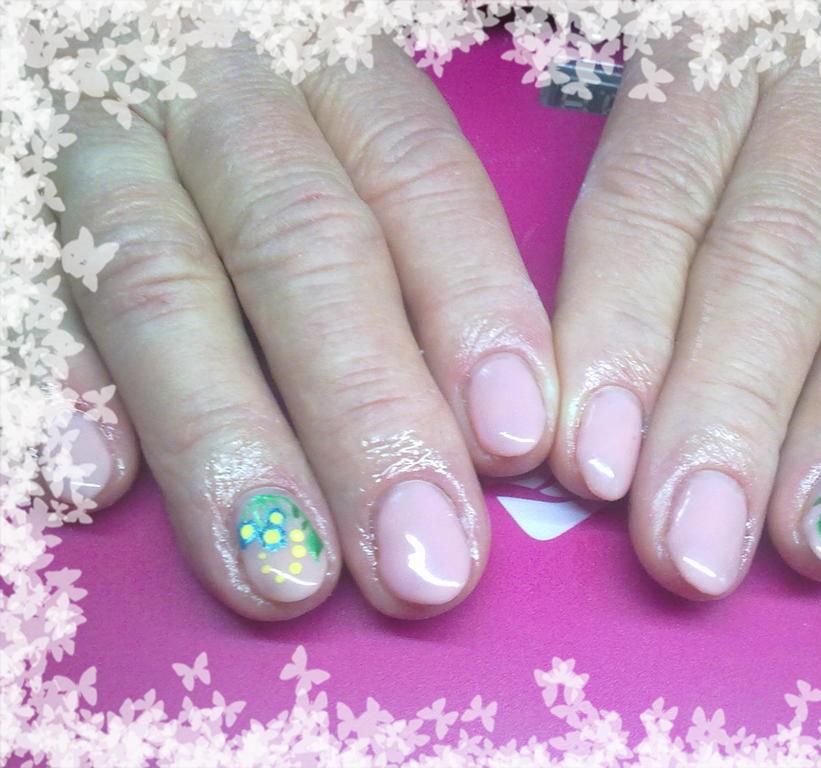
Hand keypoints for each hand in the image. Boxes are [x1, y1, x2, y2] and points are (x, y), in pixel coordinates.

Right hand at [52, 39, 557, 619]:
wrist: (141, 56)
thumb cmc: (287, 130)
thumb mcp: (363, 145)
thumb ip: (426, 258)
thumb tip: (499, 435)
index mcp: (331, 67)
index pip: (416, 178)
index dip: (471, 309)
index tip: (515, 442)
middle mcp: (218, 96)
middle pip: (301, 249)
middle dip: (366, 415)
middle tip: (421, 562)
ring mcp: (108, 153)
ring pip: (160, 287)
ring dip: (226, 442)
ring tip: (287, 577)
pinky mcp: (24, 213)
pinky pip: (28, 298)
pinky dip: (60, 390)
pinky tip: (96, 484)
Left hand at [549, 32, 820, 596]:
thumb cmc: (720, 47)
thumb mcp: (644, 49)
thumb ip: (616, 174)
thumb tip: (544, 374)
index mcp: (711, 45)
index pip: (652, 204)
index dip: (619, 338)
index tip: (591, 462)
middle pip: (770, 263)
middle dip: (726, 417)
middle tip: (687, 549)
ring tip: (812, 544)